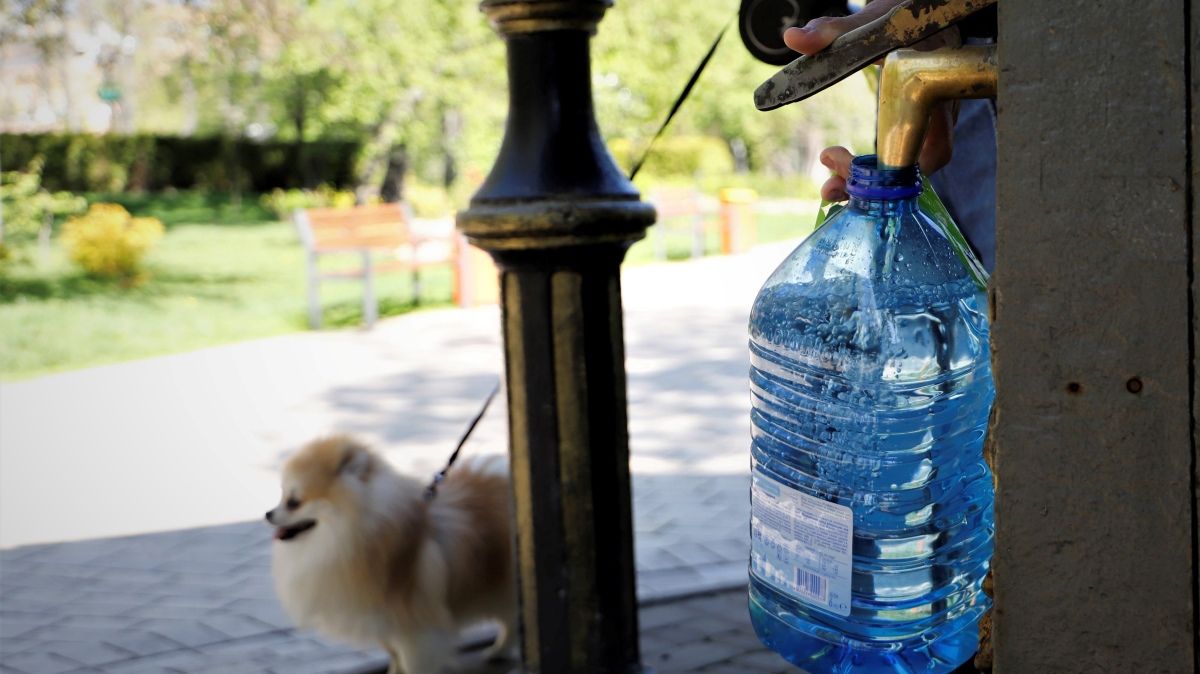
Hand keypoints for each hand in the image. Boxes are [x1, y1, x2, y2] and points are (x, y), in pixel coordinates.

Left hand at [784, 1, 956, 200]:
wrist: (924, 11)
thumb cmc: (903, 15)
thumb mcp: (869, 22)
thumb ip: (832, 31)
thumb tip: (793, 37)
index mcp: (934, 90)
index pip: (929, 149)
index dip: (890, 168)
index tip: (836, 158)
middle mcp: (941, 113)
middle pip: (918, 169)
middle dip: (875, 187)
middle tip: (829, 190)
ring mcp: (934, 123)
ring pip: (910, 168)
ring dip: (871, 184)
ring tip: (829, 189)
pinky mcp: (921, 126)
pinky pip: (902, 158)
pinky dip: (873, 171)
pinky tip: (840, 170)